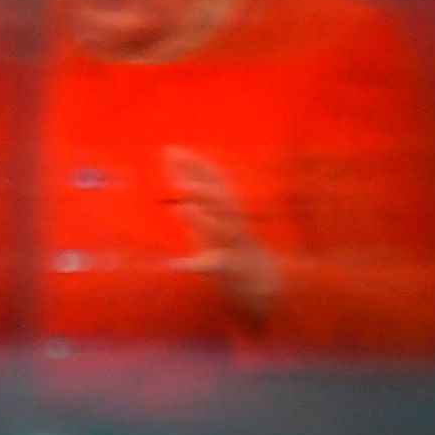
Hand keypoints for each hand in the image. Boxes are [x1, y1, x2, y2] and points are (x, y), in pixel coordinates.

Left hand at [164, 145, 278, 318]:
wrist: (262, 285)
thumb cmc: (231, 253)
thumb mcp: (211, 228)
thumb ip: (194, 207)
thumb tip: (178, 182)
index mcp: (227, 213)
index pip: (212, 184)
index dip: (195, 166)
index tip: (173, 149)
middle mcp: (233, 225)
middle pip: (218, 198)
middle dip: (198, 179)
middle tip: (176, 164)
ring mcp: (233, 246)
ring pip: (222, 228)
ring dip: (203, 216)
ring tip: (185, 202)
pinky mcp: (229, 271)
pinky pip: (213, 268)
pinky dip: (196, 266)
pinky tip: (177, 265)